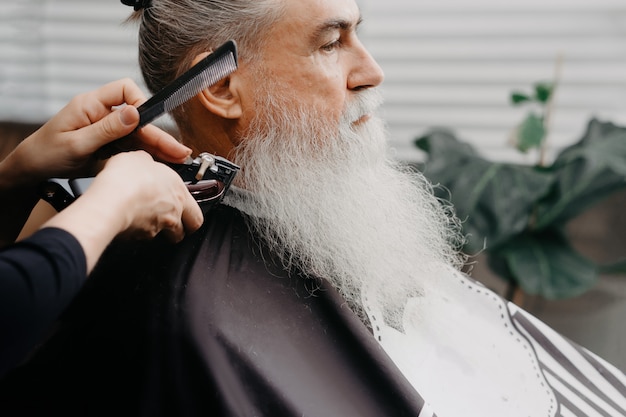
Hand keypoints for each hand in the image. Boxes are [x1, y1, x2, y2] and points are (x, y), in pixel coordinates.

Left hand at [0, 78, 190, 188]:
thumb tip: (134, 113)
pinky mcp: (108, 144)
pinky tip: (162, 163)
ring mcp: (106, 130)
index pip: (125, 90)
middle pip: (138, 119)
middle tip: (179, 151)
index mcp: (91, 105)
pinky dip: (147, 155)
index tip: (145, 124)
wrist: (33, 169)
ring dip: (158, 147)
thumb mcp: (77, 144)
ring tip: (178, 159)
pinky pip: (131, 147)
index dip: (139, 103)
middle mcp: (102, 114)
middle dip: (159, 135)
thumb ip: (107, 129)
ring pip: (139, 135)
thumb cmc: (47, 153)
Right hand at [44, 150, 203, 271]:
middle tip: (176, 225)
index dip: (191, 214)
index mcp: (179, 192)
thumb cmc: (127, 178)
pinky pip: (144, 237)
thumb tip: (144, 162)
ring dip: (162, 232)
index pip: (197, 212)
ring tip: (150, 222)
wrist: (111, 200)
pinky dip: (139, 232)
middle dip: (184, 228)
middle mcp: (174, 212)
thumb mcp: (140, 158)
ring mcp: (159, 227)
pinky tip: (130, 222)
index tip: (186, 212)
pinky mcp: (141, 237)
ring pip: (167, 236)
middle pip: (189, 228)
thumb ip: (148, 163)